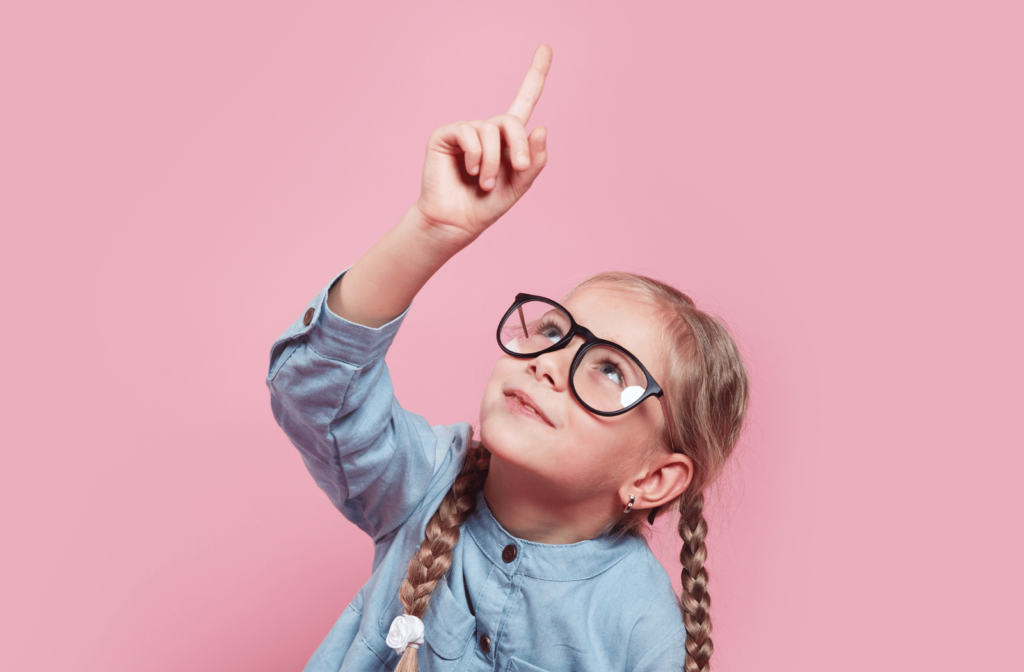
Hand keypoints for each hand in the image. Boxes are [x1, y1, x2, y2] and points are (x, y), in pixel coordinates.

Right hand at [413, 45, 551, 247]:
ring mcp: (465, 132)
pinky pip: (468, 132)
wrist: (456, 222)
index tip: (546, 49)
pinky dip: (475, 154)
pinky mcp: (446, 135)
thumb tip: (541, 127)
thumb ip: (534, 160)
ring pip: (490, 131)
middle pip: (511, 121)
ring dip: (492, 161)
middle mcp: (487, 131)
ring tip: (484, 183)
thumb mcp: (519, 186)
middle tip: (518, 169)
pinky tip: (470, 171)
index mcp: (507, 140)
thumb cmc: (486, 206)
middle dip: (519, 145)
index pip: (524, 101)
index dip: (535, 75)